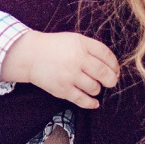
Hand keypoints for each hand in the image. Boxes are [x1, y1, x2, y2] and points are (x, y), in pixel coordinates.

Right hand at [0, 31, 119, 108]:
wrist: (29, 55)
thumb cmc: (54, 47)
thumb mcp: (74, 40)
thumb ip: (92, 49)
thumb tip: (112, 67)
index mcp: (81, 45)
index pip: (107, 56)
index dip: (115, 65)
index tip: (115, 70)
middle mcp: (77, 59)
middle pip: (105, 74)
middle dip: (111, 80)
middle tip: (109, 81)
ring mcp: (69, 75)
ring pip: (95, 88)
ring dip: (97, 89)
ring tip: (91, 86)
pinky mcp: (62, 89)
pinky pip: (83, 100)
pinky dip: (91, 103)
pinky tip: (93, 102)